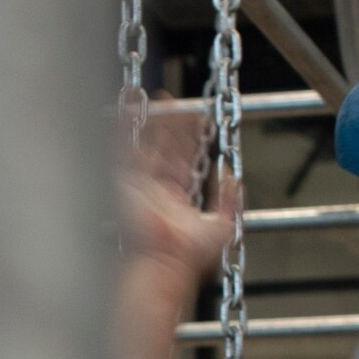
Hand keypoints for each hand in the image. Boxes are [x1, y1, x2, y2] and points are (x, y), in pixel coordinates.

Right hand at [120, 106, 234, 292]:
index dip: (192, 140)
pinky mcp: (126, 181)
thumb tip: (233, 176)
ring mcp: (140, 184)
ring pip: (148, 143)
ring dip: (156, 121)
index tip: (200, 119)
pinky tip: (133, 103)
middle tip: (181, 103)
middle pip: (165, 149)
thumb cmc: (190, 256)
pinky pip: (125, 146)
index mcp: (175, 200)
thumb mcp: (222, 225)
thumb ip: (230, 201)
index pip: (184, 161)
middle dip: (174, 126)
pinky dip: (126, 124)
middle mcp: (156, 190)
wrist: (167, 261)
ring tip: (164, 97)